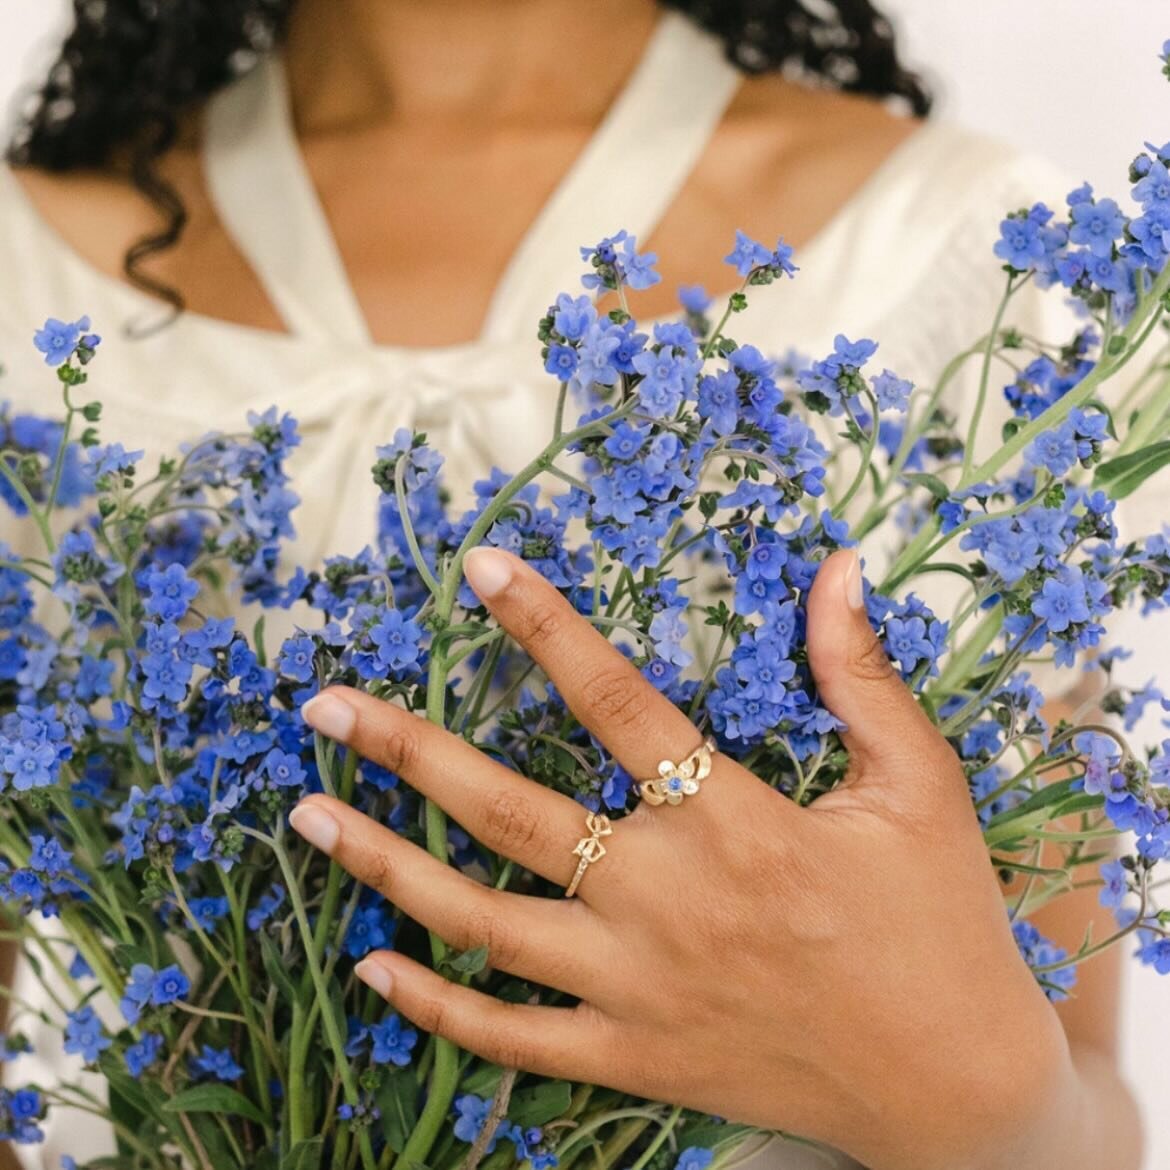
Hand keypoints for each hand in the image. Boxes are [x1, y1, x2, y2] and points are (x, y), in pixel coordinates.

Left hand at [290, 547, 1072, 1169]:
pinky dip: (437, 1007)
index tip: (479, 569)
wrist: (956, 1090)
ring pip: (484, 922)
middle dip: (409, 751)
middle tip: (327, 706)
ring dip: (388, 867)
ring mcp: (638, 990)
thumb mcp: (921, 787)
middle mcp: (667, 901)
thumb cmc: (940, 925)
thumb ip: (862, 676)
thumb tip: (836, 569)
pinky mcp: (634, 1059)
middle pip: (509, 811)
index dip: (544, 626)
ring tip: (310, 815)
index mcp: (737, 821)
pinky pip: (512, 1039)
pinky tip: (373, 968)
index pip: (615, 699)